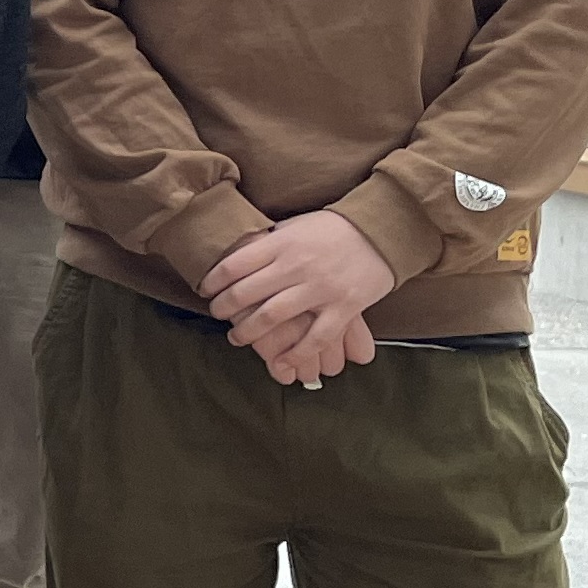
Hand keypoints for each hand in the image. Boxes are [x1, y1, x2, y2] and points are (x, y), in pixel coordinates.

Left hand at [204, 211, 396, 387]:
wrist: (382, 230)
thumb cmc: (333, 228)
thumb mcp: (294, 226)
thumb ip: (268, 243)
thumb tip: (235, 256)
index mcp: (282, 243)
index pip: (234, 265)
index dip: (213, 281)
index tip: (204, 290)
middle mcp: (297, 266)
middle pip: (246, 294)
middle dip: (224, 309)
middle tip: (216, 314)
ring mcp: (321, 288)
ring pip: (273, 317)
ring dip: (248, 332)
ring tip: (236, 337)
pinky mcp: (345, 307)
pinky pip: (315, 338)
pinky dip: (295, 353)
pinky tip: (281, 361)